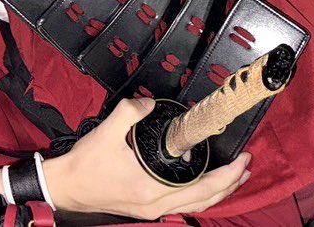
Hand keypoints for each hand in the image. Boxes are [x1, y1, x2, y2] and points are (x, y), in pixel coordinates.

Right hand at [45, 97, 249, 218]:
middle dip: (231, 184)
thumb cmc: (86, 164)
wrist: (67, 186)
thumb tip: (151, 104)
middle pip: (207, 201)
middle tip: (246, 165)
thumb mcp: (108, 130)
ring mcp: (153, 210)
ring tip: (234, 176)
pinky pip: (184, 205)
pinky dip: (200, 195)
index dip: (228, 174)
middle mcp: (157, 204)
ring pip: (197, 206)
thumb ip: (132, 111)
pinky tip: (203, 183)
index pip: (203, 187)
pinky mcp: (147, 208)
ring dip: (219, 192)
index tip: (242, 159)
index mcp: (153, 188)